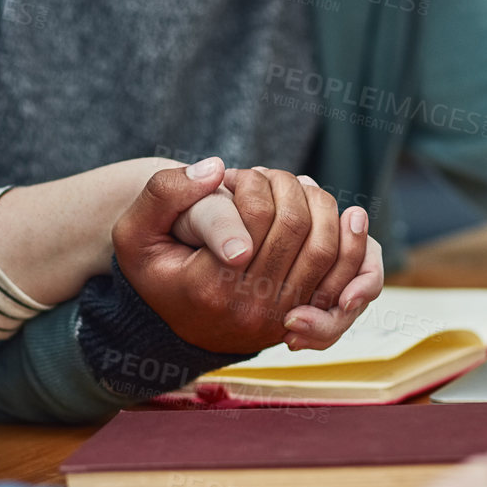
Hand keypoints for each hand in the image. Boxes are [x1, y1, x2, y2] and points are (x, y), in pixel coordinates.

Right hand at [112, 159, 377, 352]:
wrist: (174, 315)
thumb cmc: (155, 266)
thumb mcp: (135, 231)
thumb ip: (165, 193)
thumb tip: (217, 169)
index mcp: (209, 288)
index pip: (256, 217)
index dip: (255, 184)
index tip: (239, 176)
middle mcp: (250, 310)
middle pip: (296, 227)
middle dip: (287, 187)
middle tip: (269, 176)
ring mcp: (282, 318)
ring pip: (326, 248)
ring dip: (318, 204)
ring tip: (296, 189)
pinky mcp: (305, 317)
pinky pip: (346, 276)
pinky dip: (350, 240)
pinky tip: (339, 214)